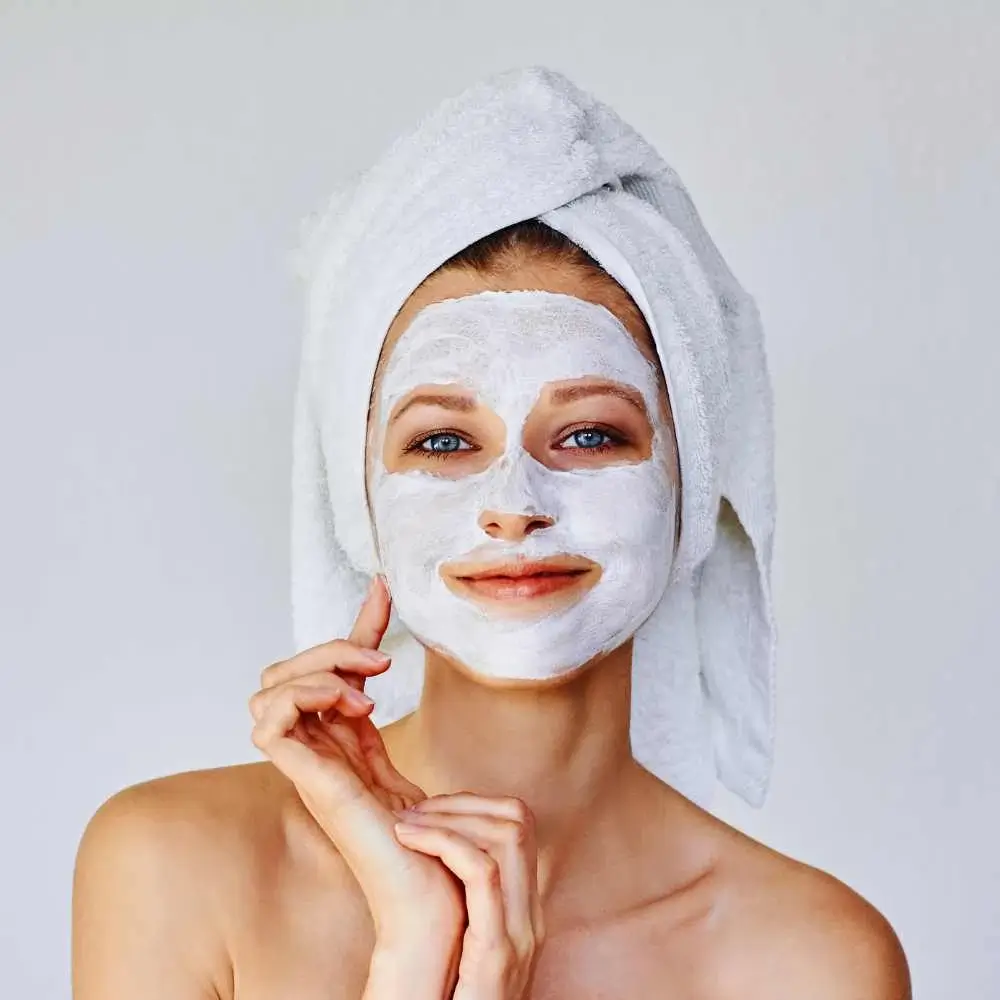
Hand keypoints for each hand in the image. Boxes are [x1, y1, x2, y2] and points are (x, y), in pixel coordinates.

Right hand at [249, 576, 465, 955]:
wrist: (439, 889)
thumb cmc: (430, 834)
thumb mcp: (410, 753)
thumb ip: (393, 715)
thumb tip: (401, 689)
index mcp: (339, 737)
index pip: (329, 666)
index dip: (355, 624)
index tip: (386, 591)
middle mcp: (315, 747)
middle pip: (284, 670)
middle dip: (328, 649)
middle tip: (379, 664)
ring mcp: (306, 763)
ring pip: (267, 688)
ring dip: (315, 671)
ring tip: (364, 692)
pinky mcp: (305, 779)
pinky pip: (267, 723)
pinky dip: (302, 697)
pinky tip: (351, 706)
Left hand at [393, 793, 545, 999]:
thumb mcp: (457, 949)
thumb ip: (459, 906)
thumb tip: (431, 851)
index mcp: (521, 912)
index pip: (518, 827)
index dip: (474, 805)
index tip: (429, 810)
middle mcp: (529, 918)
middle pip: (518, 820)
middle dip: (462, 801)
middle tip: (412, 810)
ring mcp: (519, 935)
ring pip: (507, 835)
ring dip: (449, 815)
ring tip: (406, 825)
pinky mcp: (497, 955)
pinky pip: (484, 873)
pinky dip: (447, 843)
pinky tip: (411, 840)